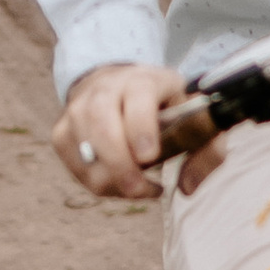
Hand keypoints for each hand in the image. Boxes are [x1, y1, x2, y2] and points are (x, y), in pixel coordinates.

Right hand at [52, 60, 184, 200]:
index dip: (141, 127)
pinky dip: (96, 182)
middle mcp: (104, 90)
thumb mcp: (193, 116)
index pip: (137, 96)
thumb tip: (187, 188)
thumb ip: (207, 150)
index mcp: (142, 80)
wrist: (118, 84)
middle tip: (139, 188)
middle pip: (101, 123)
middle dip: (119, 163)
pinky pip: (74, 165)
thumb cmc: (163, 106)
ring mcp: (77, 109)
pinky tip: (117, 181)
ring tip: (137, 187)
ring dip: (110, 179)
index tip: (150, 157)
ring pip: (85, 149)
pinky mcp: (62, 131)